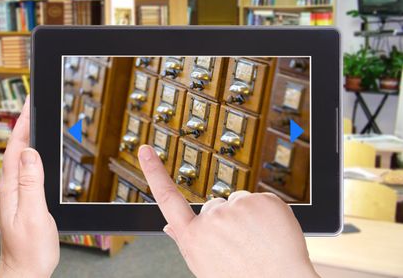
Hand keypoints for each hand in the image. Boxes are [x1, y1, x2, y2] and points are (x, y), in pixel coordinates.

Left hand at [0, 97, 58, 277]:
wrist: (25, 271)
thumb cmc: (30, 250)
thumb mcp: (34, 215)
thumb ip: (31, 184)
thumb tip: (30, 153)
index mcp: (12, 189)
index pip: (17, 148)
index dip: (23, 124)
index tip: (30, 104)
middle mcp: (10, 188)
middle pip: (16, 148)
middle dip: (24, 123)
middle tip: (33, 104)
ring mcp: (15, 194)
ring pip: (19, 157)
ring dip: (26, 136)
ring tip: (33, 119)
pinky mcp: (22, 199)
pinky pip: (25, 169)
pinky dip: (30, 152)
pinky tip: (35, 152)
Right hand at [137, 145, 318, 277]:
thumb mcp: (204, 267)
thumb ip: (186, 242)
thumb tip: (169, 226)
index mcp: (194, 236)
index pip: (167, 197)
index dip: (154, 171)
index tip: (145, 150)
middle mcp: (213, 217)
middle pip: (214, 206)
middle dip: (225, 219)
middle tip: (240, 246)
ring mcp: (239, 206)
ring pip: (239, 203)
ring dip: (247, 217)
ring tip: (258, 244)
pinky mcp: (264, 200)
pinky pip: (261, 201)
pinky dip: (267, 215)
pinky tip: (271, 235)